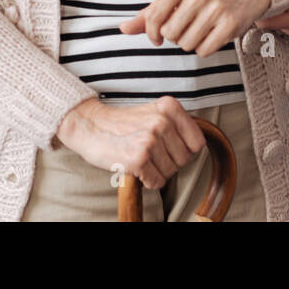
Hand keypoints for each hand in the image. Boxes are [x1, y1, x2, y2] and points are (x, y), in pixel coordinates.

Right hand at [55, 96, 205, 189]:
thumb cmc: (123, 124)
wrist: (90, 127)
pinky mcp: (138, 158)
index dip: (184, 150)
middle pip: (184, 159)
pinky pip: (157, 182)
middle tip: (149, 152)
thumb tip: (198, 145)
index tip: (168, 147)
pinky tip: (135, 168)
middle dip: (169, 161)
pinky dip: (147, 180)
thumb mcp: (154, 113)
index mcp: (169, 107)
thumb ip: (177, 124)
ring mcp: (150, 139)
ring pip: (170, 172)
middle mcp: (162, 121)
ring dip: (156, 171)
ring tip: (140, 157)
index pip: (197, 142)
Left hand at [119, 0, 271, 56]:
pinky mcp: (230, 23)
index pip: (154, 17)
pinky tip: (211, 35)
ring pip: (186, 44)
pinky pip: (204, 50)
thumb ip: (149, 14)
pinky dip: (204, 49)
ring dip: (189, 43)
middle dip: (175, 37)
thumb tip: (122, 28)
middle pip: (170, 34)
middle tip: (186, 27)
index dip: (152, 33)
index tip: (157, 37)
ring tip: (199, 30)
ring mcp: (217, 7)